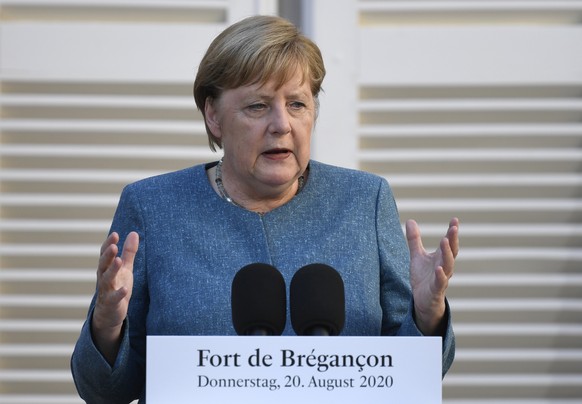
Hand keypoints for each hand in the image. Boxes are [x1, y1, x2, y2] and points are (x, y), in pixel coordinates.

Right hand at [91, 231, 138, 363]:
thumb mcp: (125, 268)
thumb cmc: (117, 286)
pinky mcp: (112, 303)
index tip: (115, 234)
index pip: (105, 254)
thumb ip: (129, 252)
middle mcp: (104, 278)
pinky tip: (125, 289)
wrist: (110, 313)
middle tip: (114, 246)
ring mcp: (106, 291)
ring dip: (112, 270)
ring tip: (118, 261)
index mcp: (107, 268)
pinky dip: (119, 293)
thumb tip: (133, 233)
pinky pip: (114, 298)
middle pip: (103, 265)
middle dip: (108, 255)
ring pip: (106, 279)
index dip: (109, 244)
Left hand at [406, 218, 458, 334]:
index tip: (455, 219)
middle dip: (453, 240)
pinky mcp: (436, 290)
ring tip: (445, 241)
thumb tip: (411, 220)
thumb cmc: (423, 278)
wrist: (423, 301)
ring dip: (447, 254)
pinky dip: (440, 276)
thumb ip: (415, 240)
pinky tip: (439, 269)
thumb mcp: (417, 256)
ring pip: (448, 266)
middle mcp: (444, 266)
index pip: (448, 243)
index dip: (452, 232)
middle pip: (451, 252)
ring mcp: (442, 278)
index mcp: (440, 258)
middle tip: (453, 228)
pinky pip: (440, 283)